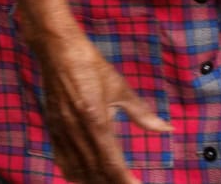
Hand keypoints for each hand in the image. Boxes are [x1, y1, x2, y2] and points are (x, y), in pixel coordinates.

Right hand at [33, 28, 169, 183]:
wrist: (58, 51)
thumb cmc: (92, 67)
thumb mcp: (120, 88)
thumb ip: (143, 114)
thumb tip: (167, 129)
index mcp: (96, 120)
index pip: (111, 163)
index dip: (125, 180)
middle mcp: (76, 130)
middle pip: (95, 172)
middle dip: (112, 183)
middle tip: (128, 183)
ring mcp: (61, 131)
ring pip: (77, 170)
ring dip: (94, 181)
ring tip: (110, 182)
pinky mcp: (52, 128)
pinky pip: (61, 160)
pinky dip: (74, 173)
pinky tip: (85, 176)